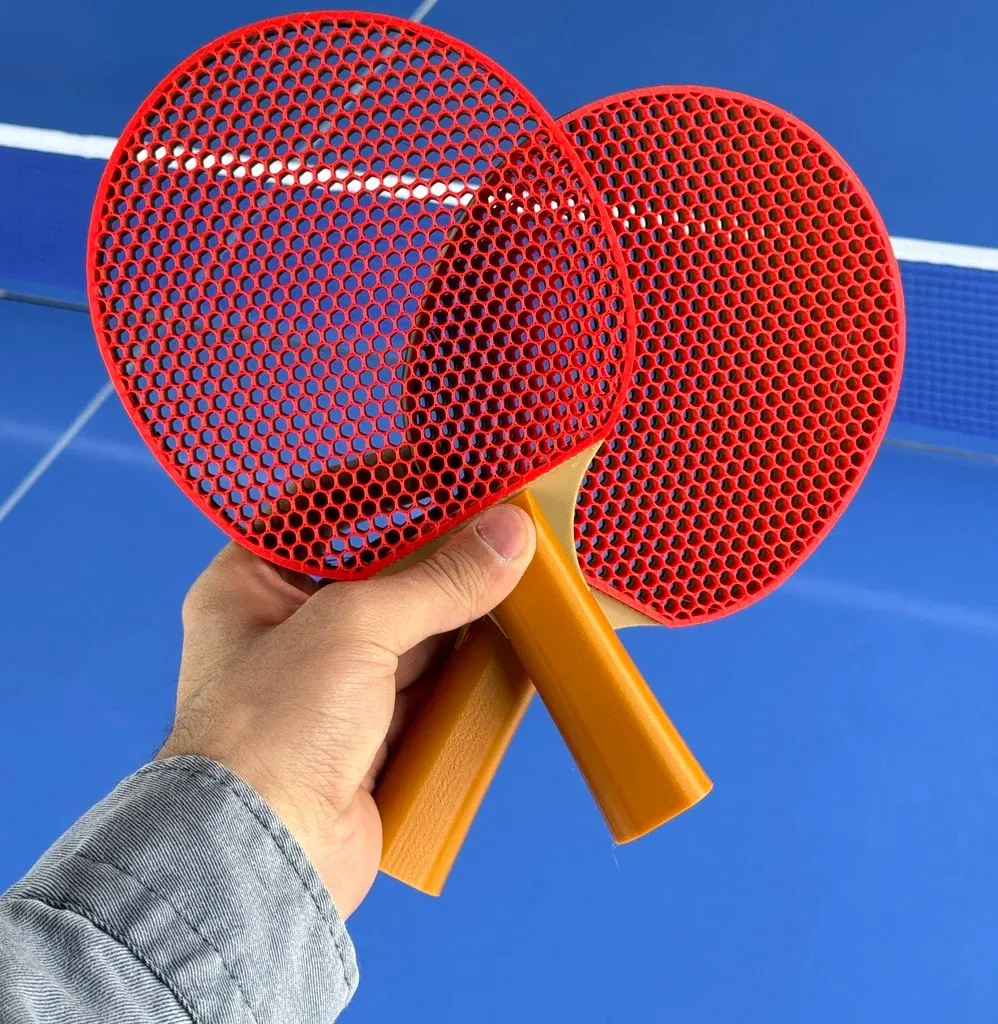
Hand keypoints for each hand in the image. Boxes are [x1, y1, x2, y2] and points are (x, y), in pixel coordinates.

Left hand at [159, 505, 534, 916]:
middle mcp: (288, 633)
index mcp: (251, 586)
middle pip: (378, 575)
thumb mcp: (354, 627)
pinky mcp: (369, 735)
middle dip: (438, 557)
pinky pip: (428, 686)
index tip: (438, 472)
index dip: (378, 488)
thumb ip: (436, 580)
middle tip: (499, 528)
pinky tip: (505, 646)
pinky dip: (464, 671)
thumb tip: (507, 536)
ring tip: (515, 580)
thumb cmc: (269, 729)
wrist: (263, 858)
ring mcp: (331, 688)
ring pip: (410, 632)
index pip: (319, 514)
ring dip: (459, 615)